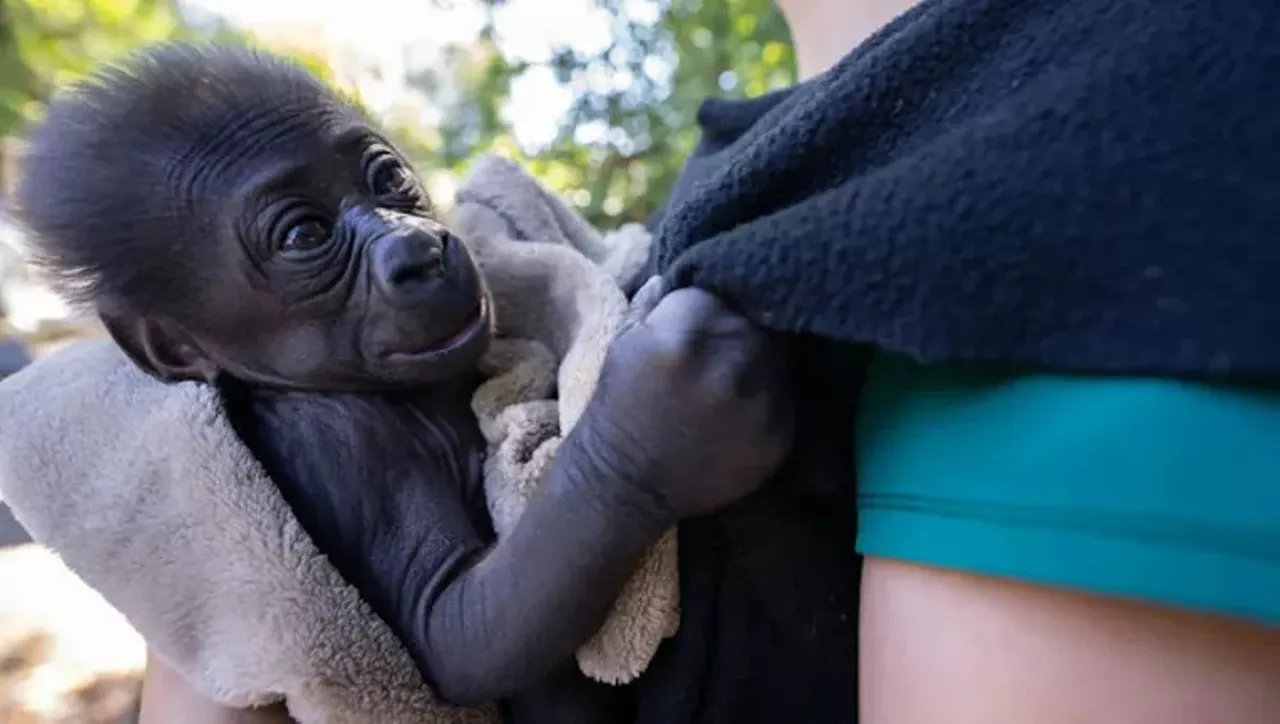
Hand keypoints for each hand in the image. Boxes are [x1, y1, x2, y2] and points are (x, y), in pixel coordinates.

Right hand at [571, 276, 794, 520]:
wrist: (625, 485)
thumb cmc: (618, 409)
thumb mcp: (624, 343)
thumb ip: (657, 303)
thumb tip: (679, 274)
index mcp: (684, 334)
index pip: (722, 287)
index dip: (714, 297)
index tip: (707, 311)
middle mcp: (729, 364)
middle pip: (759, 318)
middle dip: (744, 322)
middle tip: (727, 340)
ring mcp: (760, 402)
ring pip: (781, 353)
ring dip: (764, 355)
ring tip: (738, 370)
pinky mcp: (780, 435)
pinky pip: (789, 394)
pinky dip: (773, 393)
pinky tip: (746, 404)